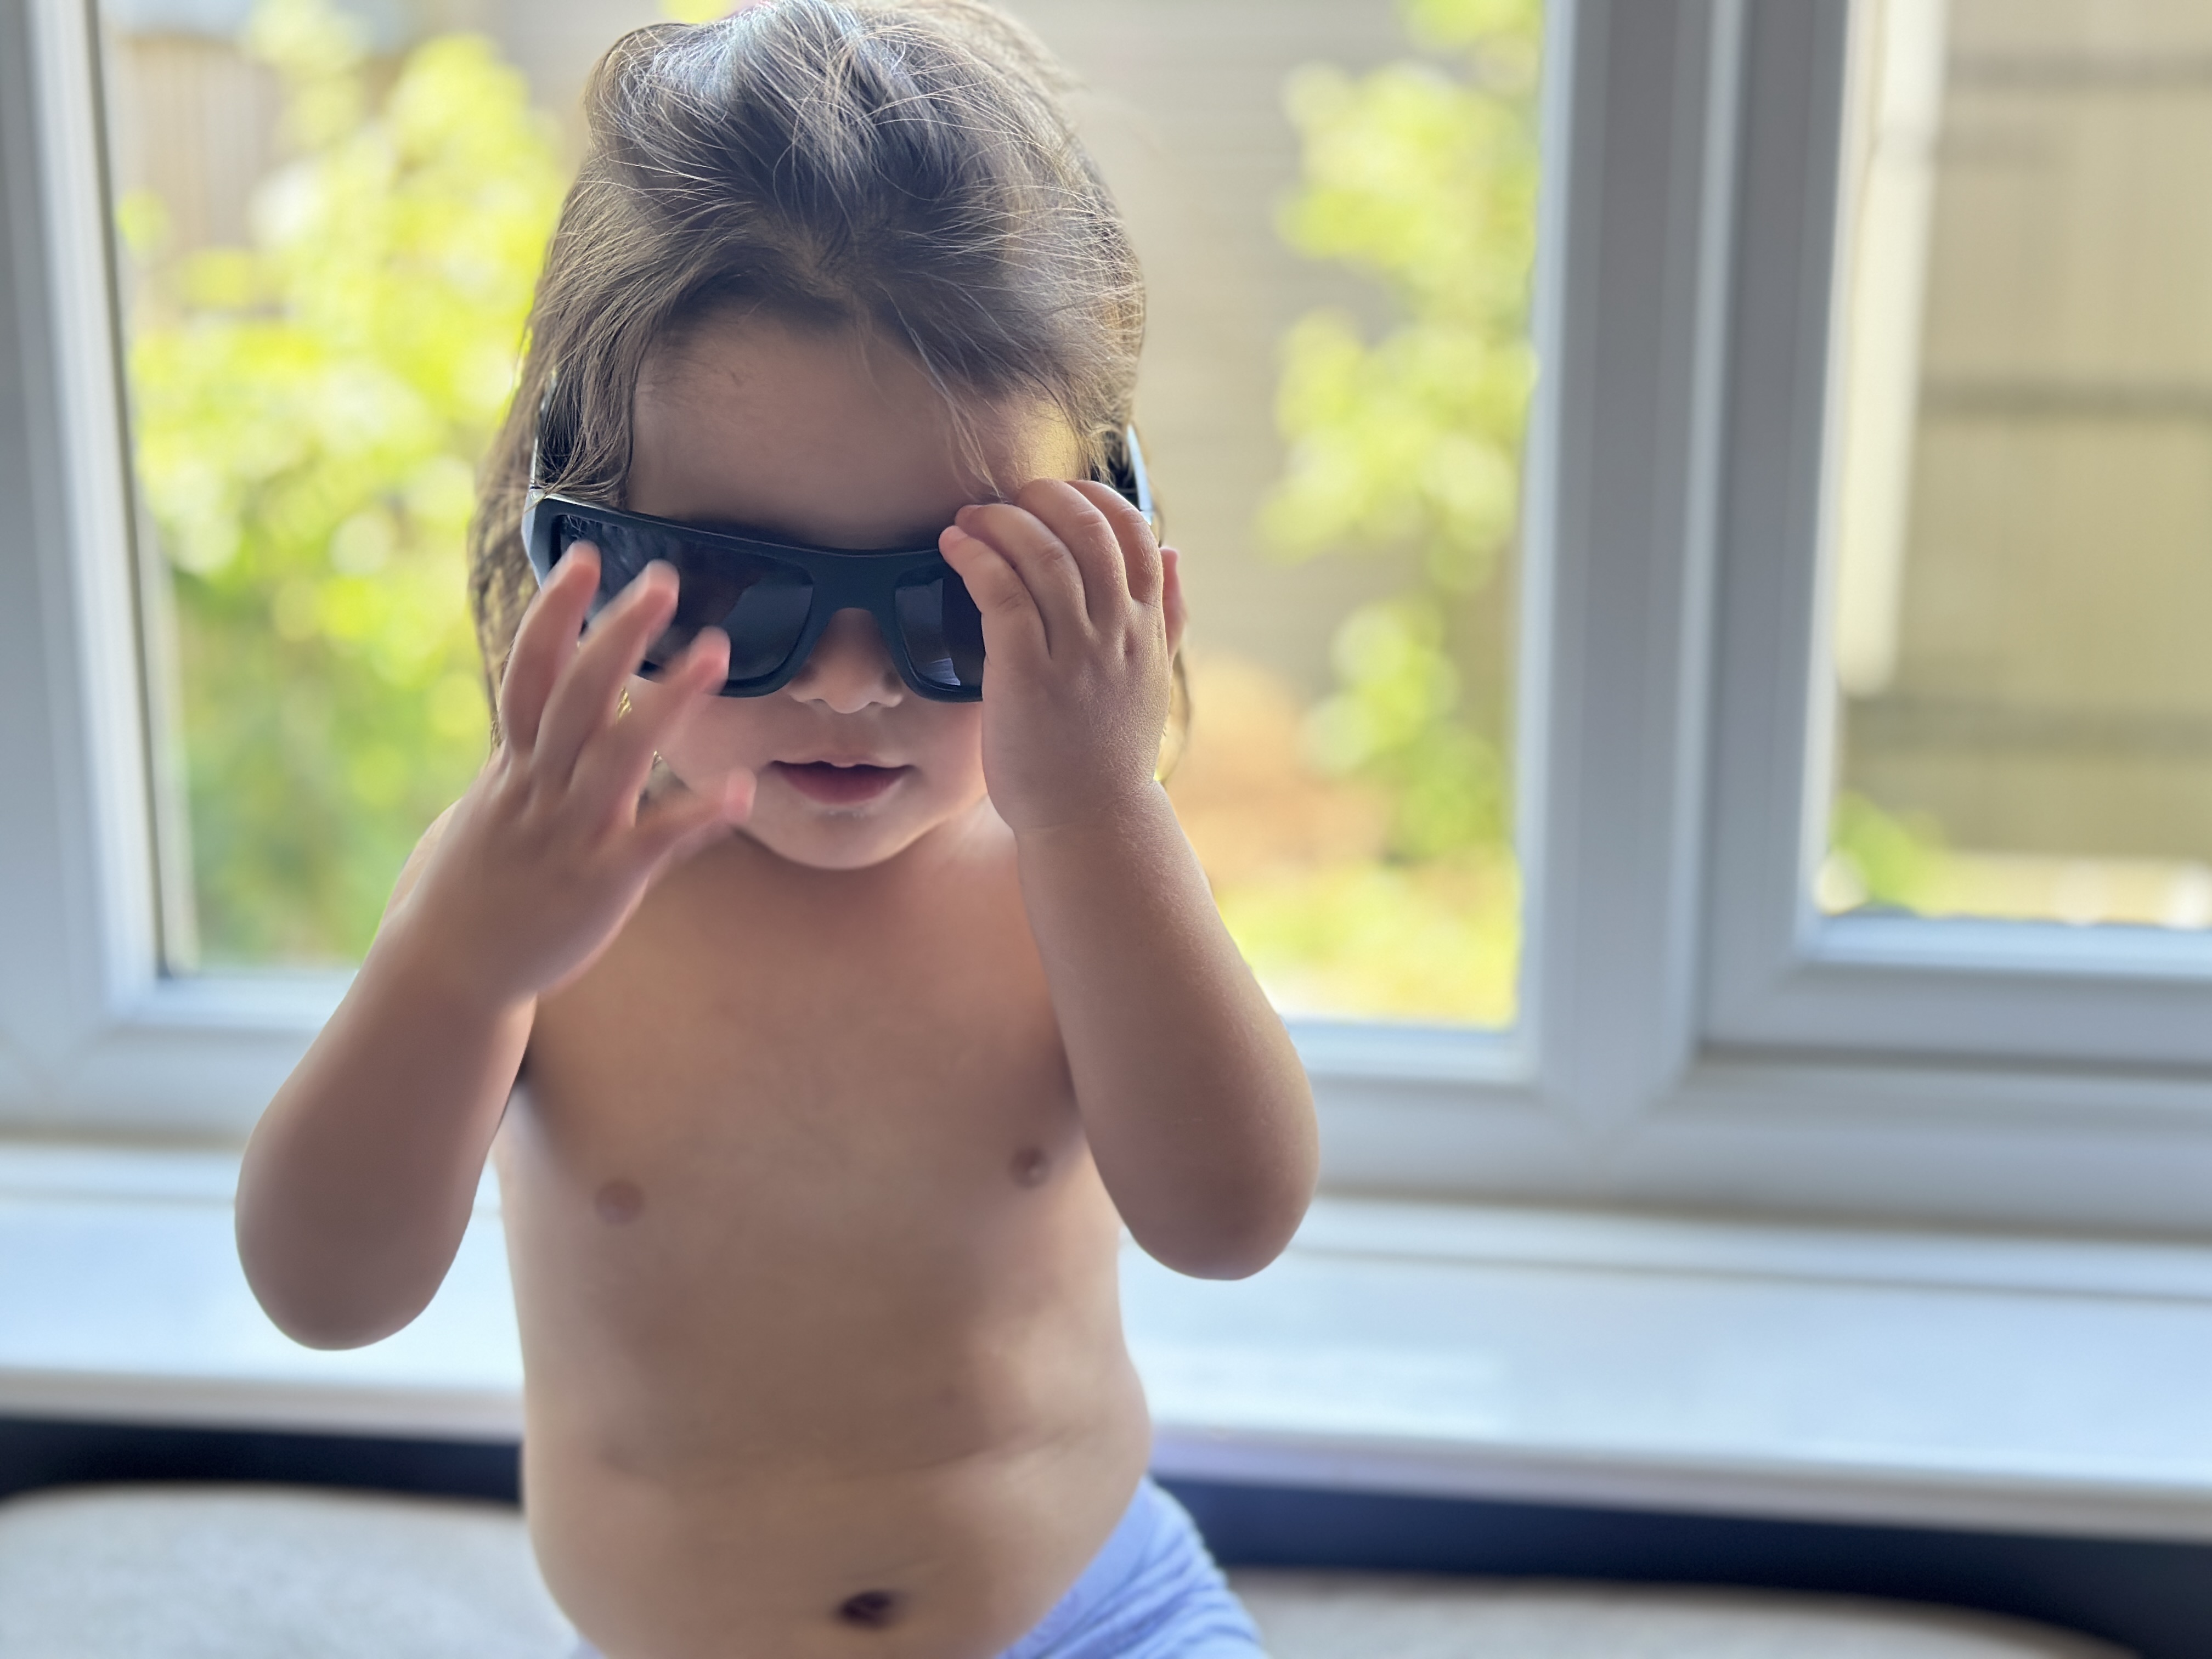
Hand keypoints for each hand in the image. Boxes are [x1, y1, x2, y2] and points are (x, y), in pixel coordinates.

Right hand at [393, 548, 750, 1006]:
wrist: (446, 971)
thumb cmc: (468, 887)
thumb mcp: (484, 810)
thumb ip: (518, 762)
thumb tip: (532, 719)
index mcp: (511, 766)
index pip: (529, 673)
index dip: (554, 614)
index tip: (583, 559)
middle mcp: (537, 789)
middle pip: (575, 695)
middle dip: (616, 634)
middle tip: (661, 578)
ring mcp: (568, 835)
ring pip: (617, 754)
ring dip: (668, 700)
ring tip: (717, 651)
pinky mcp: (599, 883)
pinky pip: (654, 843)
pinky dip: (697, 816)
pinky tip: (740, 790)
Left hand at [939, 479, 1185, 834]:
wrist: (1091, 823)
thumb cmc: (1109, 754)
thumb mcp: (1151, 679)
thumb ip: (1167, 615)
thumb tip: (1172, 551)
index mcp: (1147, 629)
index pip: (1133, 532)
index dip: (1093, 497)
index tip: (1054, 497)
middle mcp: (1117, 634)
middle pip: (1087, 529)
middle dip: (1041, 499)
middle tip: (1005, 500)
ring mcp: (1074, 654)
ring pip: (1042, 554)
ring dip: (1001, 523)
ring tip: (971, 519)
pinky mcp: (1027, 675)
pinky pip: (1003, 595)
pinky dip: (976, 559)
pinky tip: (955, 548)